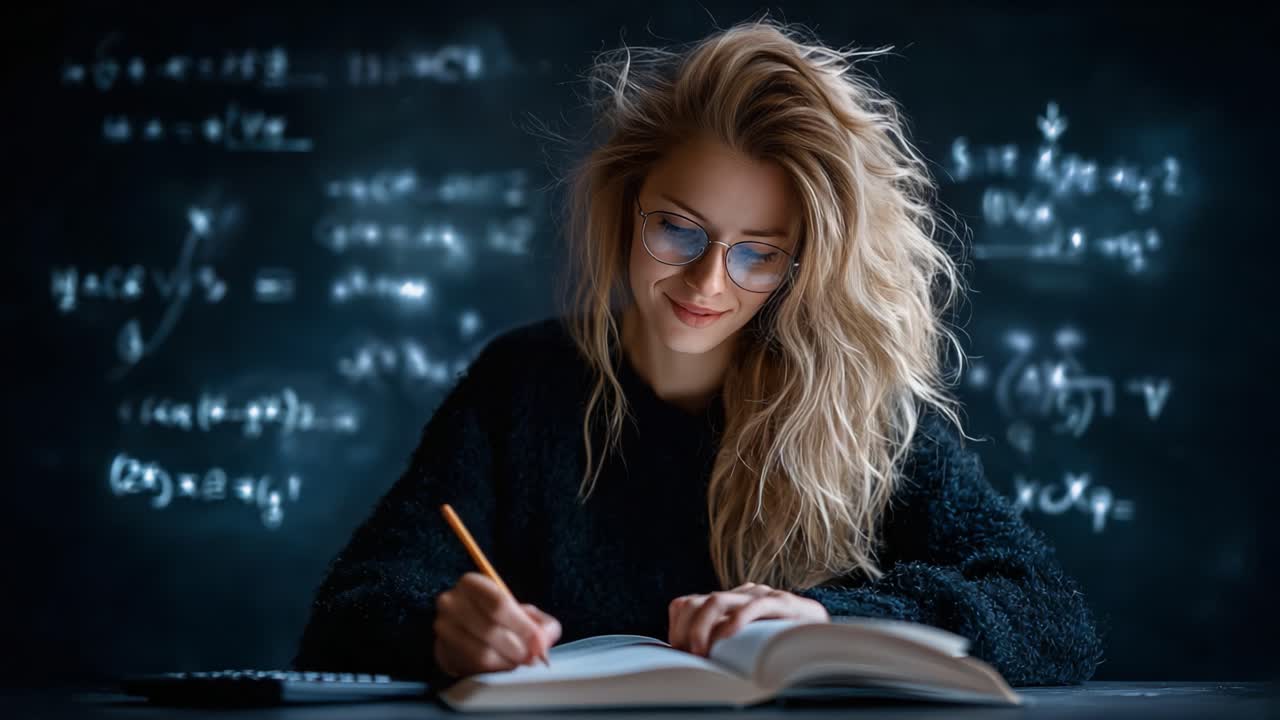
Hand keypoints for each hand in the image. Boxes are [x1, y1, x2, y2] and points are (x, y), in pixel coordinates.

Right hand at [433, 572, 561, 678]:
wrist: (463, 631)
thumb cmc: (495, 618)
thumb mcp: (519, 612)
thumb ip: (539, 622)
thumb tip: (546, 639)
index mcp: (472, 583)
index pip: (499, 604)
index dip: (522, 626)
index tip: (539, 643)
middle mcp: (451, 602)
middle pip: (490, 629)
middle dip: (517, 647)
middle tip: (531, 657)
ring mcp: (443, 627)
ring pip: (481, 651)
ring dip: (506, 660)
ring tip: (518, 661)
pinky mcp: (442, 650)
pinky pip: (473, 665)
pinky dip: (495, 668)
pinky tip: (504, 665)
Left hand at [668, 582, 829, 656]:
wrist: (828, 632)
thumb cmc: (784, 641)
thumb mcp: (746, 643)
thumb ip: (723, 645)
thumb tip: (692, 664)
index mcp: (728, 602)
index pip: (686, 604)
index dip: (677, 629)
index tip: (678, 655)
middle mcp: (739, 594)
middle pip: (695, 602)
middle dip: (685, 631)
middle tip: (689, 657)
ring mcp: (760, 595)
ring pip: (717, 600)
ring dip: (702, 628)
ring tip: (702, 652)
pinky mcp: (782, 603)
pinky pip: (755, 605)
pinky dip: (738, 619)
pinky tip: (729, 635)